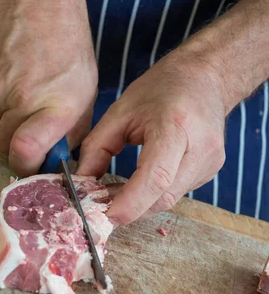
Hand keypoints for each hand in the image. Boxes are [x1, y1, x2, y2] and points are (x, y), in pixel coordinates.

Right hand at [0, 0, 96, 175]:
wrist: (37, 0)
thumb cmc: (68, 47)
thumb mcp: (85, 94)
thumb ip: (71, 132)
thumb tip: (56, 159)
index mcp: (53, 107)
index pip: (24, 153)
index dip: (26, 166)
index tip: (34, 163)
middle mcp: (21, 99)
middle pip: (5, 146)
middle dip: (19, 145)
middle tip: (34, 129)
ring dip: (11, 119)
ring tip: (28, 92)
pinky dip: (1, 99)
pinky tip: (16, 77)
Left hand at [77, 47, 225, 224]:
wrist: (205, 76)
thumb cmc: (162, 89)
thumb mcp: (120, 111)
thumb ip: (96, 148)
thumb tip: (82, 185)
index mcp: (176, 126)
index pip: (156, 178)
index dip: (129, 204)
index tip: (102, 217)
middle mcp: (200, 149)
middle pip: (162, 197)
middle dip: (128, 209)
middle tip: (99, 208)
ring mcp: (210, 163)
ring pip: (169, 200)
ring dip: (139, 204)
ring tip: (114, 194)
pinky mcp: (211, 171)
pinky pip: (177, 193)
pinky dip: (153, 195)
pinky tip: (138, 185)